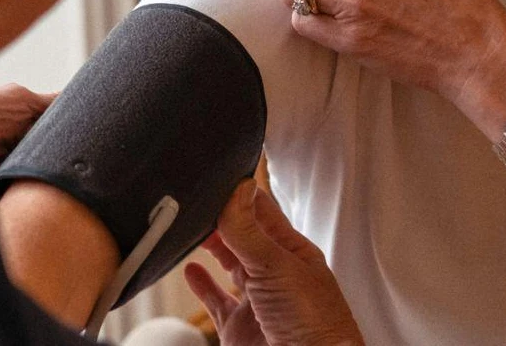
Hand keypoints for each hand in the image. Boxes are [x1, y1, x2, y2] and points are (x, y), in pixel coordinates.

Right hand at [184, 180, 362, 345]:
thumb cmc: (314, 324)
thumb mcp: (278, 266)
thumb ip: (249, 230)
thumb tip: (236, 187)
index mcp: (292, 251)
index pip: (261, 211)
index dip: (238, 194)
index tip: (214, 178)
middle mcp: (274, 272)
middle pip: (242, 235)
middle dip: (220, 218)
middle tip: (194, 202)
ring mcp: (256, 300)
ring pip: (229, 265)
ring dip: (211, 247)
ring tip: (191, 230)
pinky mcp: (238, 327)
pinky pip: (216, 300)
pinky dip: (202, 285)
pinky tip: (191, 272)